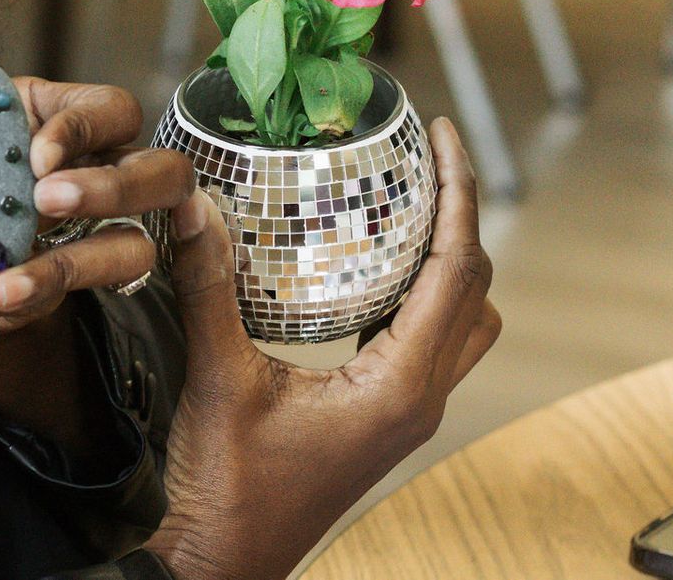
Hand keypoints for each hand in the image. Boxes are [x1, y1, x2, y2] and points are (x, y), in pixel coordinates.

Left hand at [0, 77, 193, 338]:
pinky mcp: (63, 293)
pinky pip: (51, 308)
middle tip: (48, 202)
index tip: (38, 155)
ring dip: (67, 270)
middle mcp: (97, 176)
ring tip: (3, 286)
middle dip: (114, 188)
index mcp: (60, 120)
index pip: (111, 108)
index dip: (85, 127)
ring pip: (131, 253)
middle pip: (162, 174)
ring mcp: (92, 239)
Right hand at [144, 118, 500, 579]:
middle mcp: (419, 399)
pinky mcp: (383, 416)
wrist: (224, 558)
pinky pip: (427, 341)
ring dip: (448, 259)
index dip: (459, 195)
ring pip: (463, 322)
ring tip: (407, 203)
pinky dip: (418, 292)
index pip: (455, 272)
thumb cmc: (228, 485)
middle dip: (462, 216)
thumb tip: (196, 206)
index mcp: (398, 387)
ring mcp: (406, 411)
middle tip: (425, 157)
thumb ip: (208, 288)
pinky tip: (367, 267)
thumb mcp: (216, 376)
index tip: (442, 135)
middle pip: (475, 291)